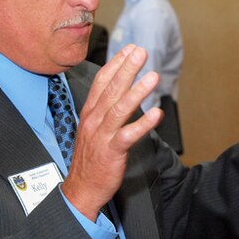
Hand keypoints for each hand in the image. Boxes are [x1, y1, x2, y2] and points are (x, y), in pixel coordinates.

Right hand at [62, 45, 162, 219]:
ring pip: (120, 109)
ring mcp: (102, 135)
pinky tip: (157, 113)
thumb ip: (104, 110)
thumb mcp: (93, 129)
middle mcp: (94, 120)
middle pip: (111, 90)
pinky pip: (128, 135)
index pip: (102, 82)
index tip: (130, 49)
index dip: (116, 64)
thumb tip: (119, 92)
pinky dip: (143, 123)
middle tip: (141, 52)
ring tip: (153, 76)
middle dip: (127, 69)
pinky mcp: (111, 151)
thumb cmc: (91, 158)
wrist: (81, 189)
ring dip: (137, 91)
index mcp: (90, 113)